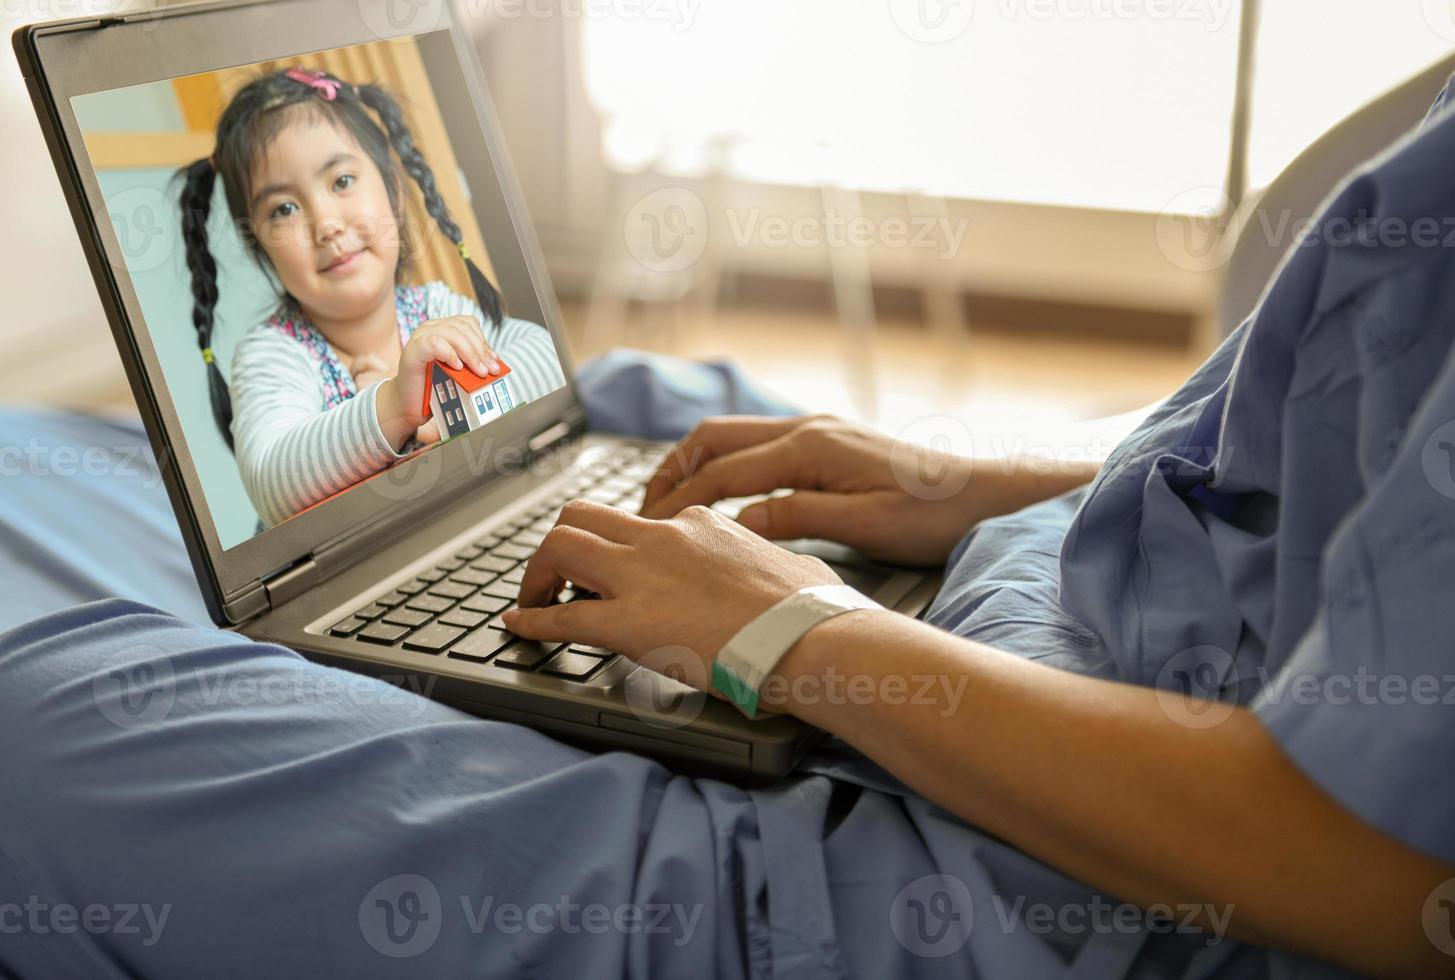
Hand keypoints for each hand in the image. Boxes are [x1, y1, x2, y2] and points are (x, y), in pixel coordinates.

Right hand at [376, 316, 500, 451]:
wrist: (409, 405)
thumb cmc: (434, 387)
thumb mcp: (458, 372)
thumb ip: (471, 362)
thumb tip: (494, 362)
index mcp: (442, 329)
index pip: (468, 323)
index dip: (483, 341)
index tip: (494, 360)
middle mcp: (430, 328)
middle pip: (462, 328)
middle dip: (480, 350)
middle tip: (490, 370)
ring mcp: (420, 337)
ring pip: (451, 333)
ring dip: (470, 354)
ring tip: (479, 372)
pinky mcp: (412, 351)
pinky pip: (434, 344)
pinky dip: (450, 354)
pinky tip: (457, 368)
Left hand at [500, 501, 843, 682]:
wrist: (810, 637)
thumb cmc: (811, 610)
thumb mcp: (789, 565)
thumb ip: (769, 564)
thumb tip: (789, 573)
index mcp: (701, 523)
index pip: (641, 523)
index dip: (618, 548)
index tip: (613, 570)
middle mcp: (663, 537)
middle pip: (583, 516)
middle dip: (560, 544)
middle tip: (558, 578)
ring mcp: (643, 576)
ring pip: (561, 545)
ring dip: (538, 572)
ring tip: (533, 599)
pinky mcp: (629, 622)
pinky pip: (563, 617)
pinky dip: (533, 620)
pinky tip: (519, 627)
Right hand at [639, 414, 989, 565]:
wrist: (987, 492)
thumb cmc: (935, 513)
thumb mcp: (864, 527)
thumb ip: (795, 517)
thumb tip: (735, 523)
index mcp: (812, 448)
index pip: (724, 473)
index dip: (680, 501)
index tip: (649, 529)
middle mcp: (808, 428)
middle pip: (714, 439)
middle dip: (672, 471)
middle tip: (643, 511)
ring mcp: (817, 429)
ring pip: (733, 435)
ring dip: (694, 462)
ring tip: (667, 501)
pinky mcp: (828, 439)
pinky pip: (758, 442)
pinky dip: (724, 461)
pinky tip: (718, 489)